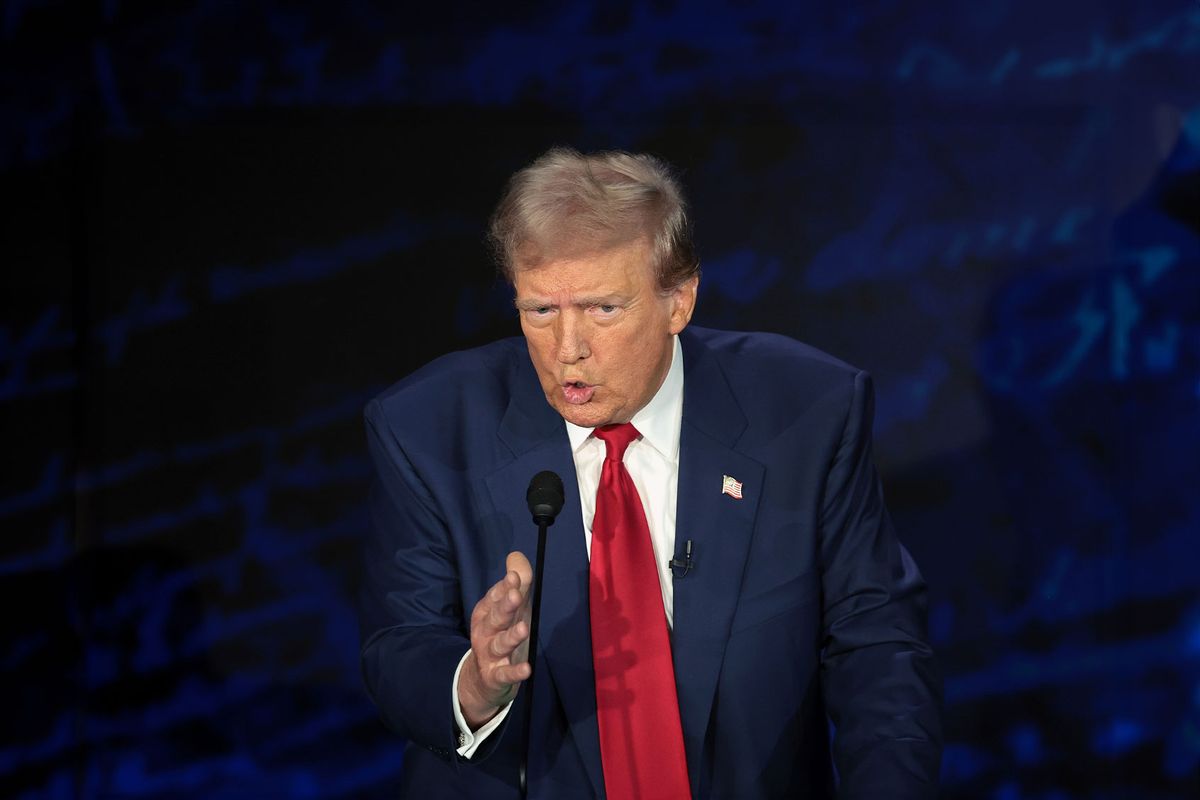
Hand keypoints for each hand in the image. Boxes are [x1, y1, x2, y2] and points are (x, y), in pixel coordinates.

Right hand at [458, 551, 533, 729]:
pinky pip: (505, 674)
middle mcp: (485, 632)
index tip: (514, 577)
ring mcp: (489, 655)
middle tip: (515, 595)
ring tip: (524, 629)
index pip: (494, 598)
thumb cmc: (501, 634)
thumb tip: (516, 556)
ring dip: (511, 637)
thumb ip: (516, 583)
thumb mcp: (510, 608)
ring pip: (500, 644)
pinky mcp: (496, 676)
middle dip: (505, 606)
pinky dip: (515, 672)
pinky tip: (527, 669)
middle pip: (495, 618)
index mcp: (486, 613)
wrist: (483, 680)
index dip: (503, 588)